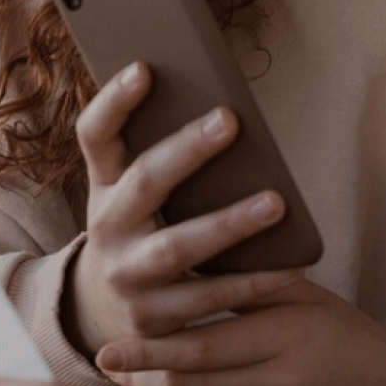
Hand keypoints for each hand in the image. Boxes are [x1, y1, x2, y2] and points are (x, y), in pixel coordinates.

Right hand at [68, 62, 305, 356]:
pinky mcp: (155, 318)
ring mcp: (128, 276)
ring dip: (229, 223)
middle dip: (187, 151)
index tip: (145, 67)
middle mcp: (107, 228)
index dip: (114, 101)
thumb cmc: (142, 228)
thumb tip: (225, 109)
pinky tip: (290, 266)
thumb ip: (163, 153)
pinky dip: (253, 283)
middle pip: (145, 182)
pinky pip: (210, 298)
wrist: (105, 312)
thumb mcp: (133, 192)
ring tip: (276, 202)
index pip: (95, 135)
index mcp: (104, 185)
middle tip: (229, 119)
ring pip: (178, 247)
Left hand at [96, 279, 385, 385]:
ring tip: (130, 377)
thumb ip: (251, 284)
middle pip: (193, 384)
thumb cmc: (345, 332)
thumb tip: (188, 261)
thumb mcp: (303, 298)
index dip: (151, 351)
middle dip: (142, 375)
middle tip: (104, 361)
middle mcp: (282, 378)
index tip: (109, 346)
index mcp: (286, 333)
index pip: (204, 344)